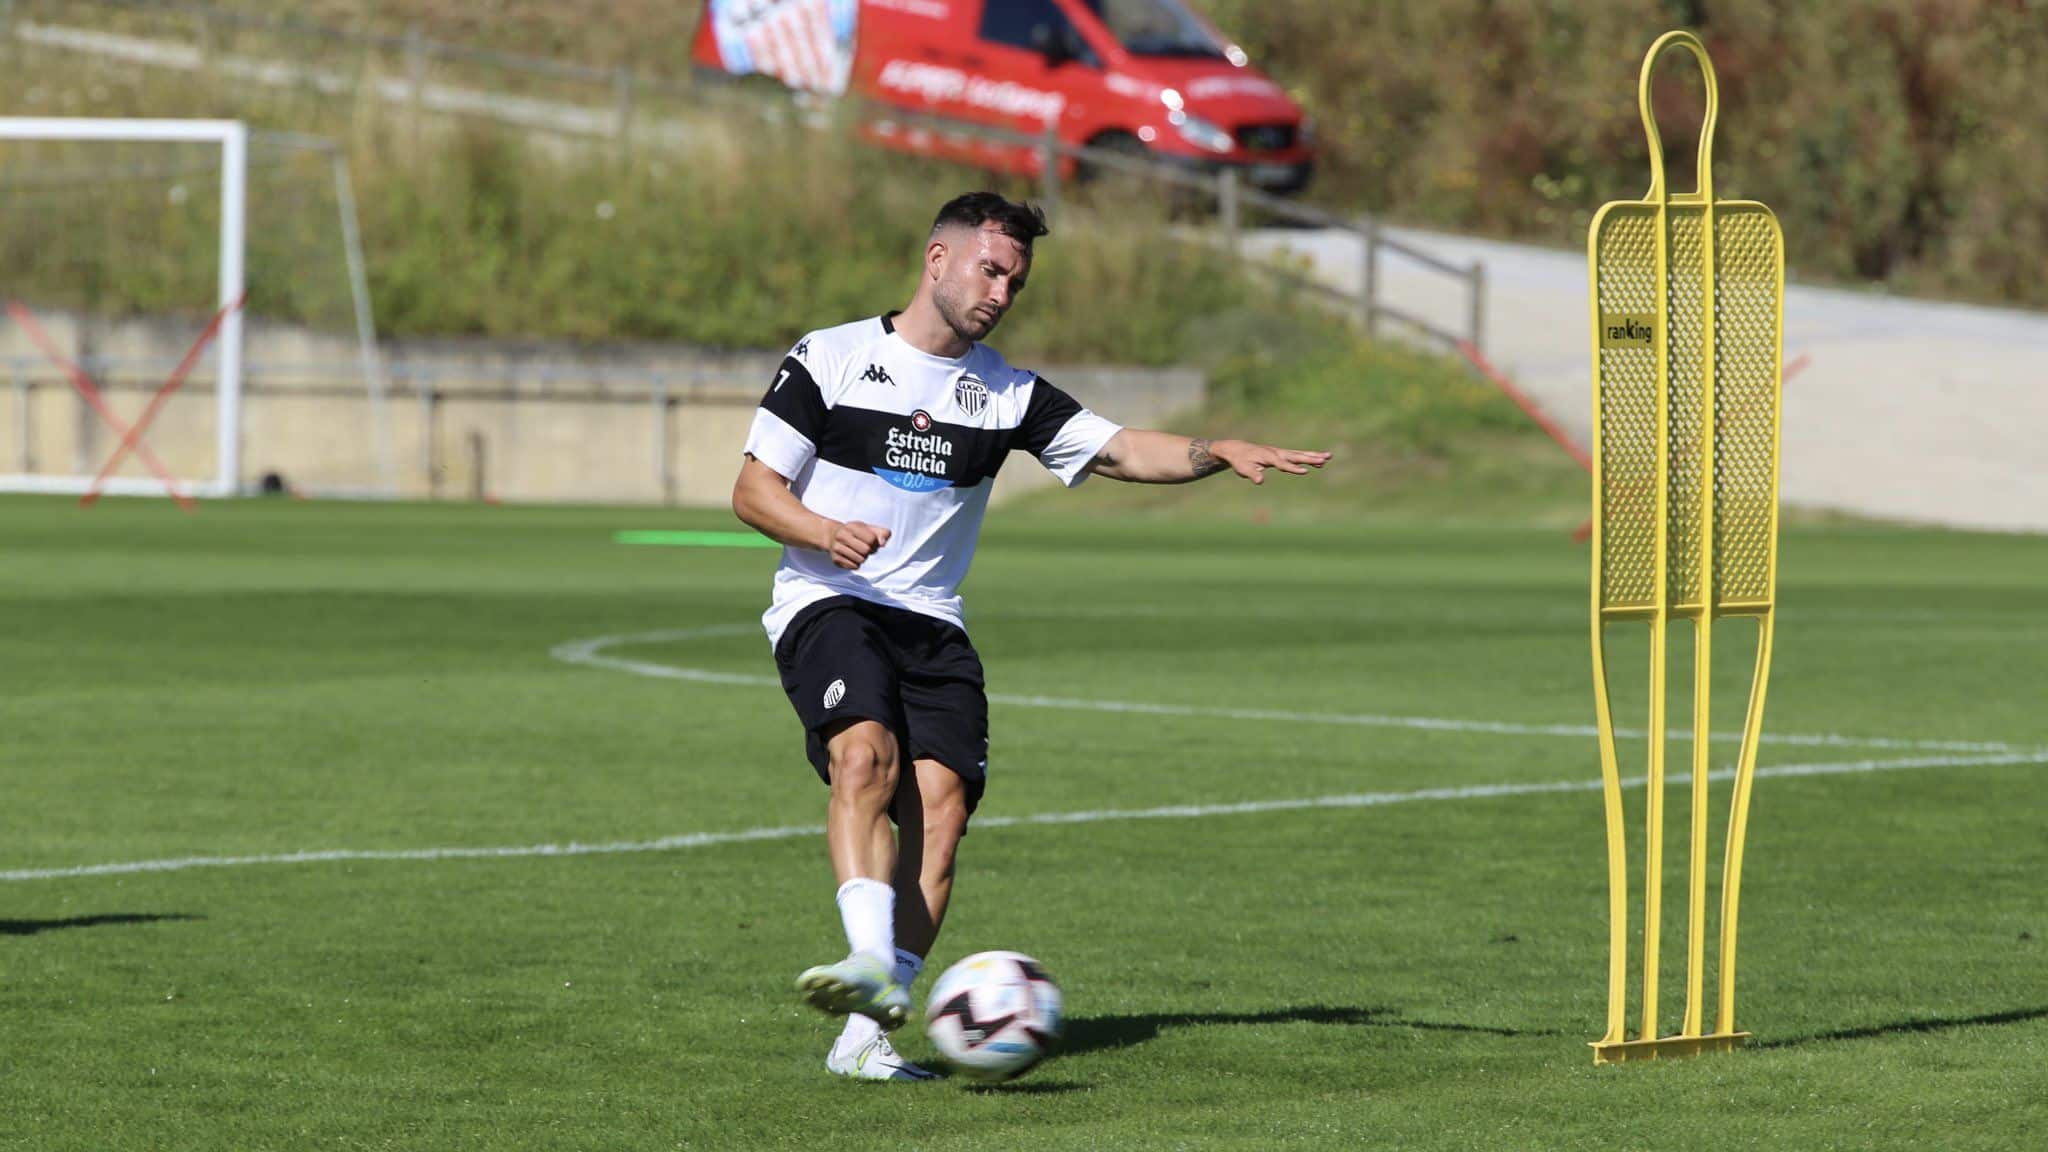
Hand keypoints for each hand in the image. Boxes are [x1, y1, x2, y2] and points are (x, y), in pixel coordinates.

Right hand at [822, 519, 891, 568]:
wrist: (832, 535)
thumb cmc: (855, 532)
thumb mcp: (868, 528)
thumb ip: (882, 533)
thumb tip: (883, 543)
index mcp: (852, 527)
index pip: (871, 539)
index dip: (875, 543)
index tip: (872, 541)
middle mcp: (842, 536)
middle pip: (866, 551)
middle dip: (869, 551)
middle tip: (865, 548)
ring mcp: (837, 548)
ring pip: (860, 560)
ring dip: (863, 558)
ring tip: (858, 552)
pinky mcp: (835, 559)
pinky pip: (854, 567)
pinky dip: (857, 563)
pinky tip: (852, 557)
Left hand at [1210, 439, 1331, 484]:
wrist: (1237, 449)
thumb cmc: (1240, 461)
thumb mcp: (1243, 469)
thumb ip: (1252, 474)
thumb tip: (1260, 481)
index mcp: (1268, 456)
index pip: (1283, 464)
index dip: (1293, 468)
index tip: (1306, 472)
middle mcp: (1276, 453)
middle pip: (1296, 456)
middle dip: (1311, 458)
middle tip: (1325, 458)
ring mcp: (1280, 452)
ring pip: (1300, 454)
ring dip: (1314, 456)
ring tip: (1328, 457)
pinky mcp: (1281, 454)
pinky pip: (1297, 456)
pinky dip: (1308, 457)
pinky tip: (1319, 461)